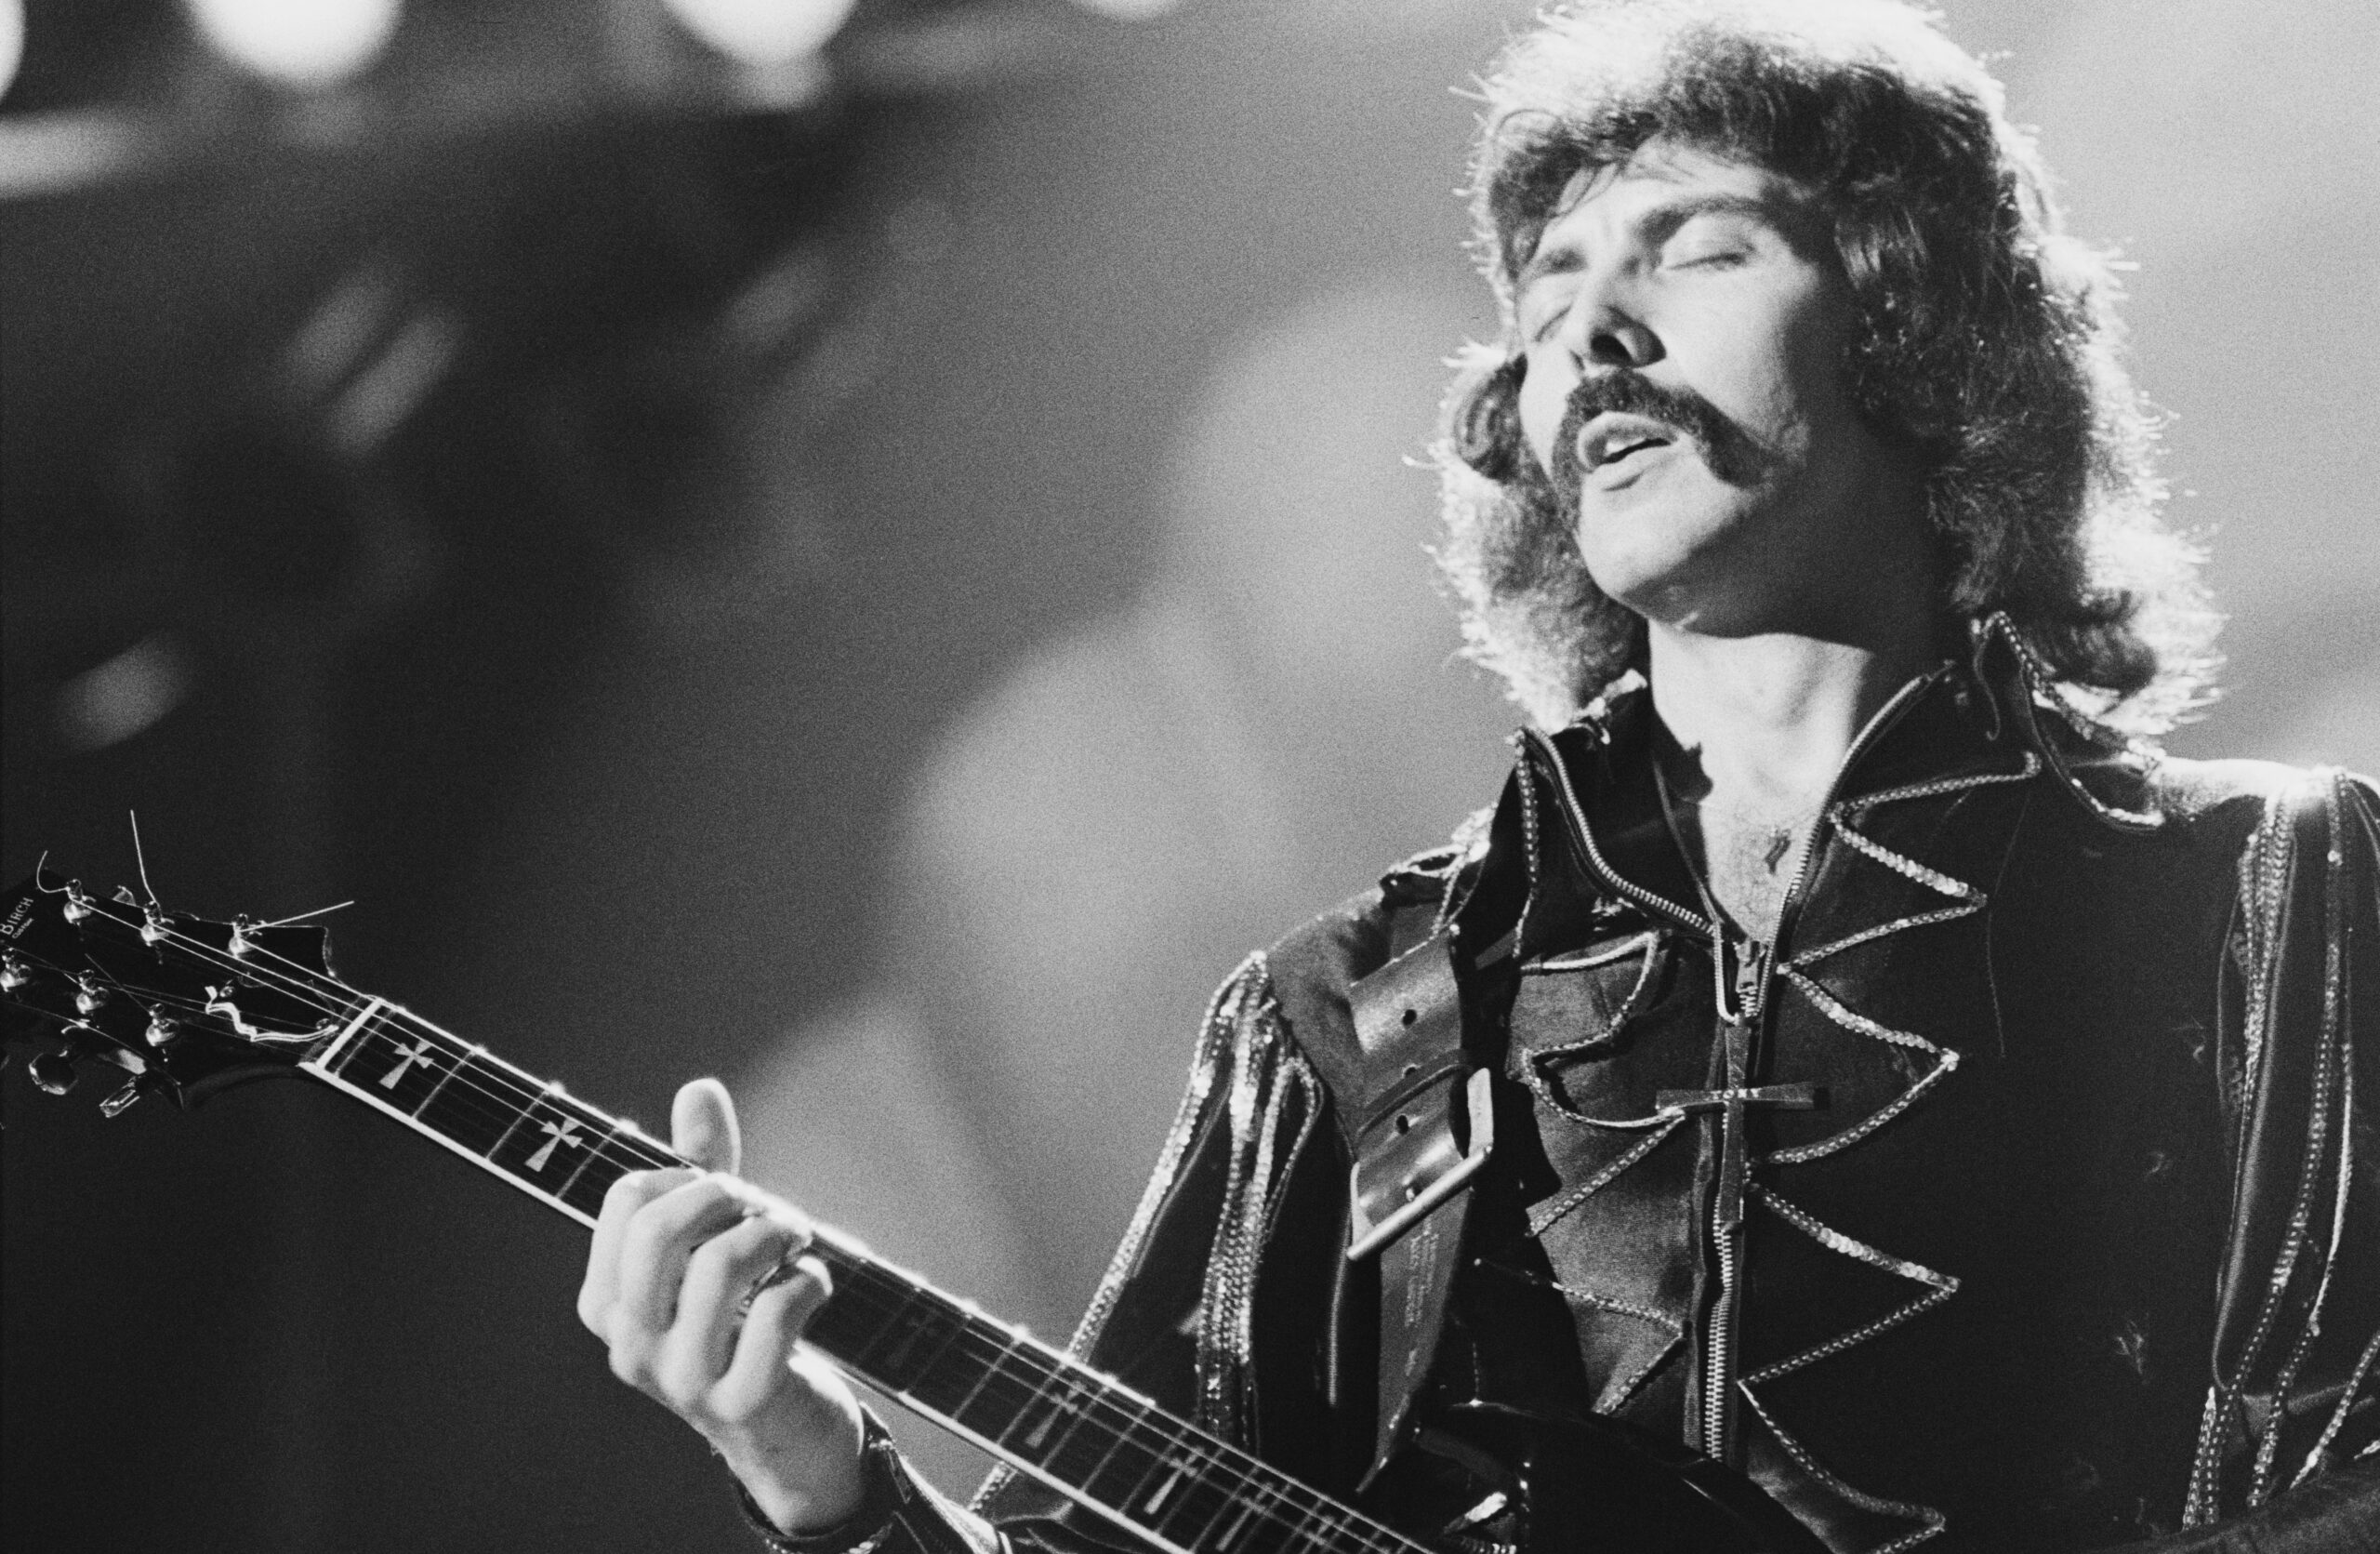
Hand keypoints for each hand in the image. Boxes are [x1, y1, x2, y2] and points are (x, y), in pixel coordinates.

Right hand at [578, 1078, 868, 1533]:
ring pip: (722, 1263)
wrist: (786, 1434)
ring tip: (797, 1244)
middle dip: (730, 1196)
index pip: (628, 1197)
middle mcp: (630, 1345)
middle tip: (769, 1211)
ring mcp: (682, 1381)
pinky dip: (808, 1283)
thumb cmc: (743, 1325)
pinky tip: (813, 1288)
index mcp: (607, 1302)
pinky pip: (777, 1312)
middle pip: (663, 1225)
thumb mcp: (716, 1243)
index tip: (727, 1195)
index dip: (688, 1176)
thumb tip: (699, 1088)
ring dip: (777, 1234)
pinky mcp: (743, 1404)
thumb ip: (703, 1170)